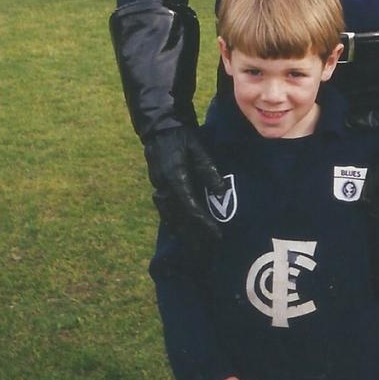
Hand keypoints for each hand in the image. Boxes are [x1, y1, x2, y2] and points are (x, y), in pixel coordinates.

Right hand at [144, 125, 224, 241]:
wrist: (160, 127)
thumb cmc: (182, 135)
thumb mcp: (198, 148)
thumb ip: (208, 170)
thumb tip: (220, 191)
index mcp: (175, 177)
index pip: (191, 207)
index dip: (204, 224)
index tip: (216, 236)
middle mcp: (164, 186)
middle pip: (179, 217)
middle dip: (192, 235)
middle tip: (205, 252)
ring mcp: (158, 187)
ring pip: (169, 216)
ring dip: (181, 231)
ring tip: (192, 246)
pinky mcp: (158, 185)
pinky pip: (164, 209)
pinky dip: (172, 221)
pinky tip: (178, 230)